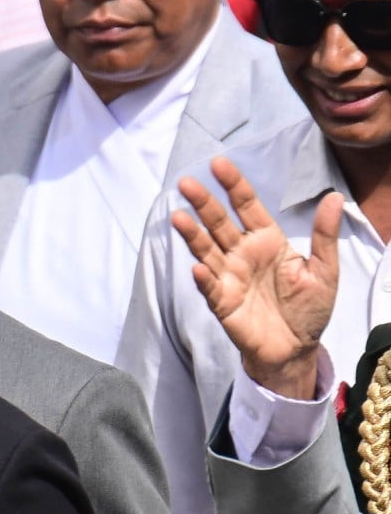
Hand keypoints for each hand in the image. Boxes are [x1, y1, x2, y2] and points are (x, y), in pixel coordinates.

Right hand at [171, 157, 343, 398]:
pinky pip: (210, 286)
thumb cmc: (309, 309)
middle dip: (203, 203)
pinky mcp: (221, 301)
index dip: (234, 185)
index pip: (246, 206)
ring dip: (192, 234)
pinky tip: (196, 267)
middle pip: (219, 223)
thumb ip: (324, 236)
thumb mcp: (325, 271)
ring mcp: (228, 276)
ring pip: (206, 249)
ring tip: (178, 217)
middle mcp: (242, 254)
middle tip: (187, 182)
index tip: (219, 164)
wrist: (295, 349)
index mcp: (266, 241)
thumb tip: (334, 197)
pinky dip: (203, 278)